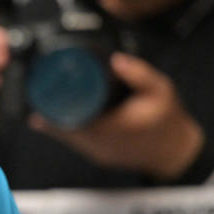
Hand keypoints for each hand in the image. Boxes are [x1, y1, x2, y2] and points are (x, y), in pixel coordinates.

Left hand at [31, 51, 203, 179]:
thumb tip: (114, 58)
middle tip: (37, 88)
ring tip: (41, 98)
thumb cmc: (168, 121)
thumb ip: (139, 74)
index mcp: (111, 127)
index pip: (71, 119)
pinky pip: (74, 141)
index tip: (42, 90)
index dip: (52, 106)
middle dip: (48, 108)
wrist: (176, 153)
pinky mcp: (98, 155)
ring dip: (53, 119)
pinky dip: (64, 128)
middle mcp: (99, 143)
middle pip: (61, 127)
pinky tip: (54, 115)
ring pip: (65, 136)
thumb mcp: (161, 90)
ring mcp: (96, 152)